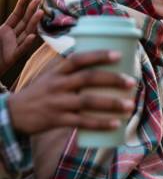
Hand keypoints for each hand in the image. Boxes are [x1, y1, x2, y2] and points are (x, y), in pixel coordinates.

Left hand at [0, 0, 42, 75]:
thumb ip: (2, 25)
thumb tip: (15, 16)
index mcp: (4, 29)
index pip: (16, 14)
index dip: (22, 4)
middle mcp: (12, 36)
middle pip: (25, 21)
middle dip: (32, 9)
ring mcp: (14, 46)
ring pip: (27, 32)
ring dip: (34, 23)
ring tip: (41, 12)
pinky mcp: (13, 57)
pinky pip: (21, 49)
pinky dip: (27, 43)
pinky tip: (33, 36)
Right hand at [7, 50, 135, 134]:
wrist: (13, 114)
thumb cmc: (41, 92)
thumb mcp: (52, 75)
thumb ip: (73, 70)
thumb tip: (102, 60)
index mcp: (58, 71)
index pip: (79, 58)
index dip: (98, 55)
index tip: (118, 54)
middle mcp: (58, 85)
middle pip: (88, 78)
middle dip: (112, 79)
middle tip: (132, 81)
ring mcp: (58, 103)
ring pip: (88, 101)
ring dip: (111, 104)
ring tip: (130, 105)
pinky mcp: (57, 120)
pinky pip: (82, 122)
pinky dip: (99, 123)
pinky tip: (115, 123)